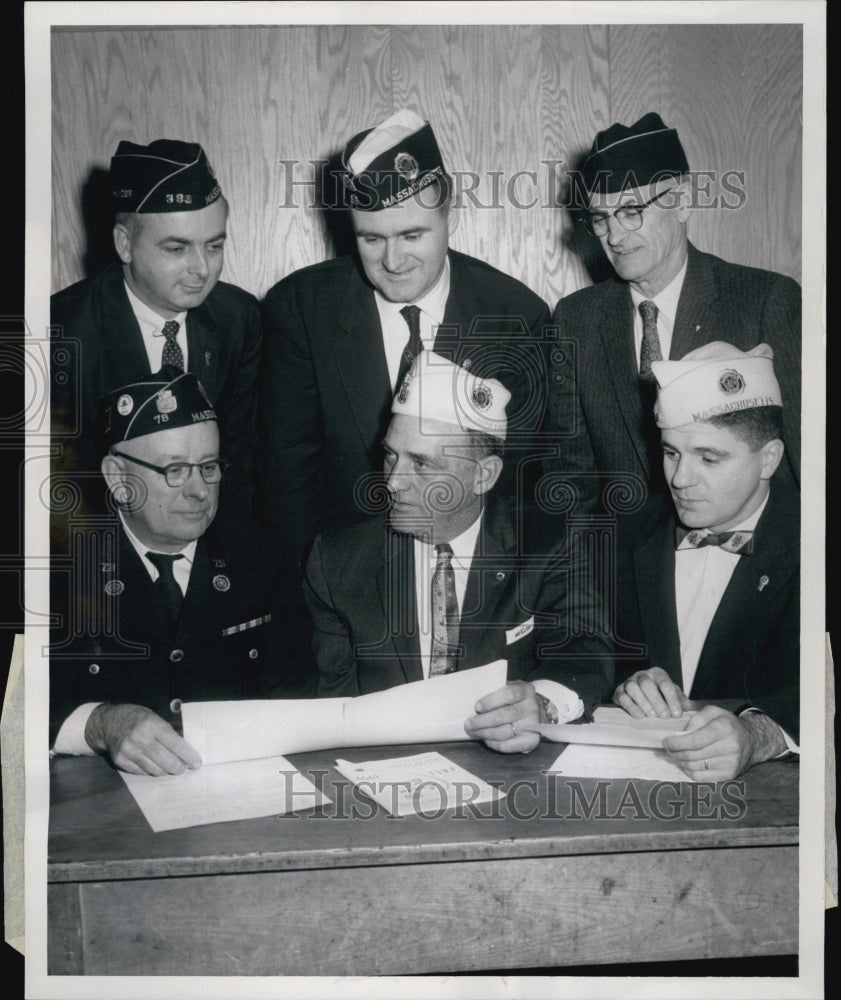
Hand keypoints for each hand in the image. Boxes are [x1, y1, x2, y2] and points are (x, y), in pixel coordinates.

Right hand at [85, 703, 201, 775]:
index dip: (188, 755)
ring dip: (166, 771)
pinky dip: (151, 771)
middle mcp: (139, 738)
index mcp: (151, 724)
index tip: (197, 763)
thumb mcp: (155, 718)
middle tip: (183, 768)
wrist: (108, 722)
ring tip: (170, 767)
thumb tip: (185, 752)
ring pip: (155, 770)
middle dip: (179, 767)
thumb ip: (168, 733)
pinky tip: (154, 766)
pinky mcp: (120, 761)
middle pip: (166, 761)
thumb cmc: (137, 718)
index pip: (175, 744)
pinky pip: (142, 773)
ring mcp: (128, 751)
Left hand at [463, 681, 541, 753]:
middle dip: (481, 721)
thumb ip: (496, 691)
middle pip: (503, 716)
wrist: (539, 712)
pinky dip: (494, 744)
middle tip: (468, 724)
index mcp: (525, 690)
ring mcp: (533, 725)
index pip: (508, 694)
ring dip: (485, 733)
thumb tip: (470, 700)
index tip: (477, 707)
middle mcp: (531, 707)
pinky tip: (486, 740)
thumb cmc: (516, 699)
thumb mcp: (510, 688)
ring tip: (473, 732)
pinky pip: (509, 746)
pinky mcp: (532, 741)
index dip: (491, 701)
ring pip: (504, 732)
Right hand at [612, 666, 690, 719]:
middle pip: (647, 684)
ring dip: (643, 703)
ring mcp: (629, 682)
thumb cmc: (660, 696)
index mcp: (657, 674)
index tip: (677, 714)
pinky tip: (639, 716)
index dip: (672, 699)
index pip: (665, 683)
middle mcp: (642, 675)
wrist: (640, 696)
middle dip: (657, 701)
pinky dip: (630, 707)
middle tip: (664, 716)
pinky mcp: (619, 692)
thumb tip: (688, 707)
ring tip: (652, 716)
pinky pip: (622, 697)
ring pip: (632, 688)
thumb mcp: (672, 695)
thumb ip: (681, 700)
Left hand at [662, 705, 784, 780]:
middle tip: (668, 748)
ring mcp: (730, 764)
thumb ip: (696, 718)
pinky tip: (686, 763)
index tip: (666, 742)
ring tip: (675, 755)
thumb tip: (681, 733)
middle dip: (675, 752)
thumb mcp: (713, 712)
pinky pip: (700, 777)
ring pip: (694, 767)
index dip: (676, 743)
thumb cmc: (727, 725)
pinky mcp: (728, 776)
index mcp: (724, 728)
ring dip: (680, 762)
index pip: (694, 740)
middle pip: (692, 755)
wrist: (751, 741)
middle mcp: (729, 747)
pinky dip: (689, 771)